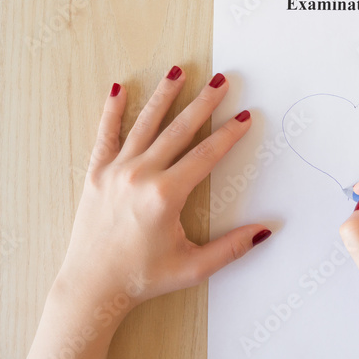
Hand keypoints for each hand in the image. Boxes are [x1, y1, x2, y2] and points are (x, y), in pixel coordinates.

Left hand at [12, 67, 269, 358]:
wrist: (92, 287)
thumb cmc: (142, 279)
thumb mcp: (194, 267)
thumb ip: (232, 248)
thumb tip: (266, 230)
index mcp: (165, 195)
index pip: (205, 155)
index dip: (228, 134)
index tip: (244, 116)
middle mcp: (140, 175)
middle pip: (179, 130)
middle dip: (204, 103)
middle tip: (222, 81)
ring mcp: (115, 171)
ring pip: (144, 124)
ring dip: (164, 96)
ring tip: (179, 70)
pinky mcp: (96, 175)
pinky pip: (105, 135)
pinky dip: (112, 111)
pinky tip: (119, 88)